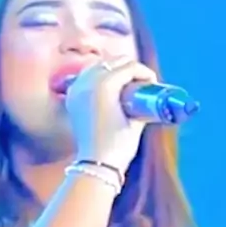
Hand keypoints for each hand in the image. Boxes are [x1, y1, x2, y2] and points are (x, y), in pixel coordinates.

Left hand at [65, 57, 157, 172]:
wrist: (95, 163)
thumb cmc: (118, 146)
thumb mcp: (136, 122)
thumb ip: (141, 104)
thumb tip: (147, 96)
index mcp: (104, 86)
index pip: (128, 67)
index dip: (144, 72)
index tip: (153, 82)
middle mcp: (87, 83)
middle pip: (112, 62)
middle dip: (130, 68)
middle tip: (142, 81)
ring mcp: (77, 89)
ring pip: (98, 66)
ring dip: (114, 69)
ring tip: (127, 82)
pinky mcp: (72, 98)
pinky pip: (86, 76)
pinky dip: (99, 76)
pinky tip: (109, 85)